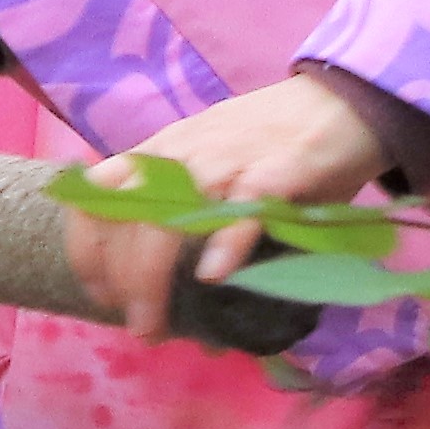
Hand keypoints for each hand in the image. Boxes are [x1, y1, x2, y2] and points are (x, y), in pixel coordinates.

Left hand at [67, 69, 401, 339]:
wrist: (342, 100)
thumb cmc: (273, 139)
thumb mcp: (214, 161)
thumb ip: (193, 214)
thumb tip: (185, 289)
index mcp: (164, 152)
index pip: (97, 197)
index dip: (87, 250)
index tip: (101, 294)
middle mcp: (183, 155)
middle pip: (127, 221)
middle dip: (123, 283)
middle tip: (143, 328)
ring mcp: (226, 164)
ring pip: (166, 221)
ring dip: (152, 279)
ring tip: (159, 326)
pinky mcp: (277, 173)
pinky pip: (241, 211)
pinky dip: (223, 245)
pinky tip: (213, 277)